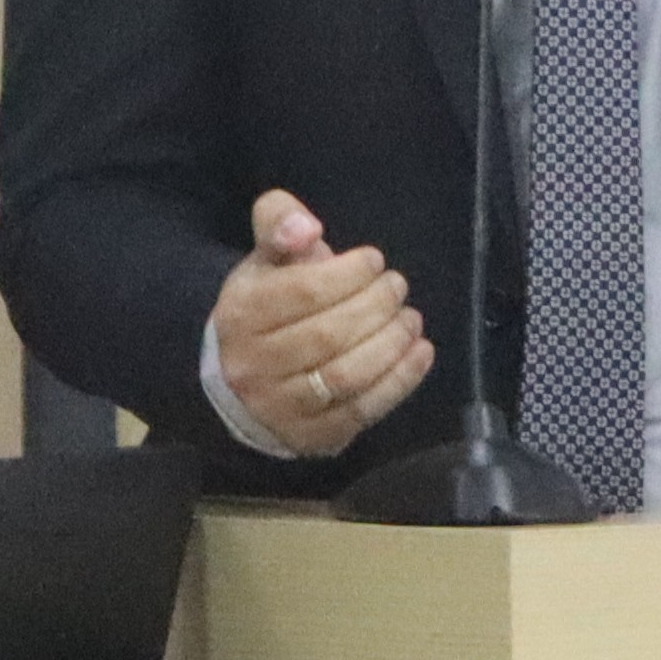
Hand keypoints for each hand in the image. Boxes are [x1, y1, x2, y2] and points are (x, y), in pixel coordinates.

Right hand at [213, 189, 430, 459]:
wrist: (243, 381)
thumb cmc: (268, 307)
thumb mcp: (266, 257)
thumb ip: (280, 223)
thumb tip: (306, 228)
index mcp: (240, 314)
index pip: (303, 292)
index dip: (348, 274)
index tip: (375, 261)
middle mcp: (253, 365)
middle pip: (329, 334)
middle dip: (376, 306)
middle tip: (398, 287)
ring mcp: (280, 407)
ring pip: (347, 375)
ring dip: (392, 343)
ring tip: (410, 319)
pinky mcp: (311, 436)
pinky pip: (363, 410)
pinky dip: (400, 380)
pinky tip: (420, 352)